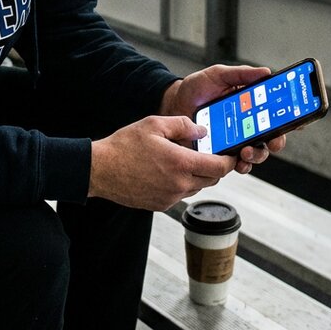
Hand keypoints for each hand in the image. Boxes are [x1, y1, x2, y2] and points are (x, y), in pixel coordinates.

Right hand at [89, 116, 236, 209]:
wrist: (100, 170)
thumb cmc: (124, 146)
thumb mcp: (154, 124)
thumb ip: (183, 125)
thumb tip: (202, 131)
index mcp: (181, 163)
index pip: (219, 167)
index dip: (229, 160)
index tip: (231, 155)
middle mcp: (179, 184)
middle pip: (212, 179)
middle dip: (214, 167)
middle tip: (208, 154)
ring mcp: (170, 197)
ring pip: (197, 187)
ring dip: (197, 176)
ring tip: (183, 161)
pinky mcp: (161, 205)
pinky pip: (181, 195)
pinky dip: (182, 184)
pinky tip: (167, 172)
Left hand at [160, 64, 281, 174]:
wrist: (172, 103)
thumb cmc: (196, 89)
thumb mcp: (218, 75)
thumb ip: (241, 74)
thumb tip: (265, 72)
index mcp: (251, 105)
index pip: (276, 113)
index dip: (290, 118)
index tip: (295, 121)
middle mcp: (247, 124)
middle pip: (272, 137)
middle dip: (277, 141)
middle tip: (273, 140)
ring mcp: (235, 140)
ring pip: (257, 153)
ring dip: (257, 154)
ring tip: (247, 151)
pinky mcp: (221, 153)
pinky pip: (236, 164)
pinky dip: (240, 165)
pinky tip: (236, 160)